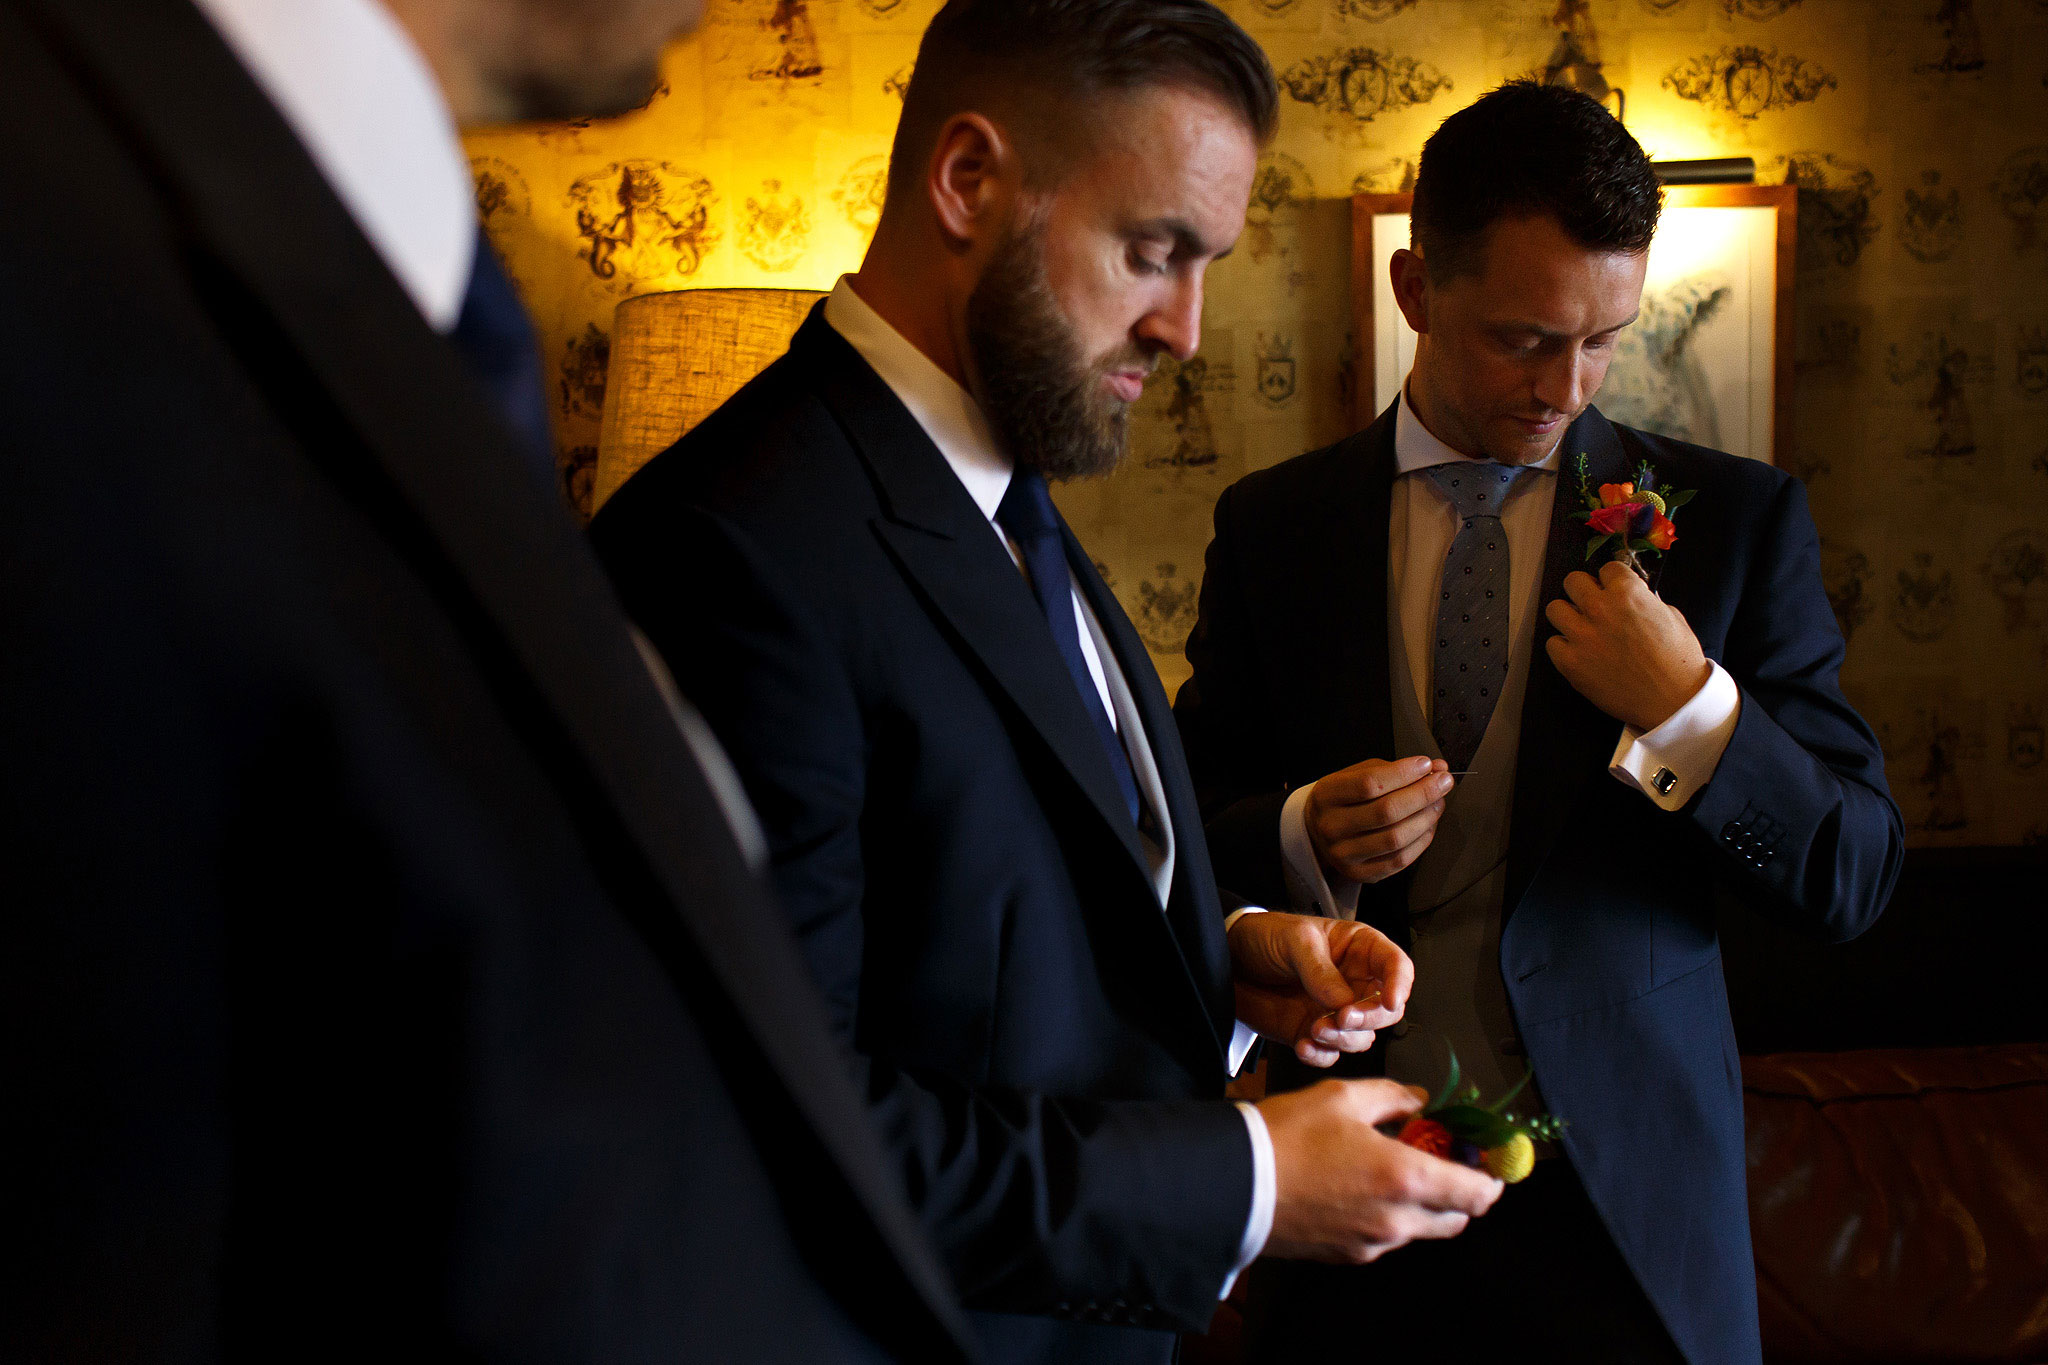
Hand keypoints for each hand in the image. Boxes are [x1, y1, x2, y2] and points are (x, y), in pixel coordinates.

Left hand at [1228, 912, 1413, 1065]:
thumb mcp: (1295, 940)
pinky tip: (1304, 1046)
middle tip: (1342, 1018)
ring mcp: (1335, 1011)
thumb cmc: (1266, 937)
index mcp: (1359, 950)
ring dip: (1343, 1039)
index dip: (1400, 984)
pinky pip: (1330, 1054)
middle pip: (1385, 1010)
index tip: (1390, 1001)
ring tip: (1315, 1028)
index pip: (1396, 965)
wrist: (1229, 960)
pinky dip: (1321, 1055)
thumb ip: (1320, 970)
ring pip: (1361, 1037)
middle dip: (1369, 1018)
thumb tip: (1344, 1002)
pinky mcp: (1313, 1032)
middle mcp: (1354, 983)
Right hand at [1257, 1078, 1502, 1262]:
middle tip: (1437, 1155)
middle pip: (1457, 1217)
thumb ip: (1392, 1097)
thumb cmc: (1287, 1136)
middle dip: (1457, 1189)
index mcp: (1407, 1178)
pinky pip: (1385, 1236)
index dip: (1492, 1176)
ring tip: (1387, 1165)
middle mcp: (1398, 1220)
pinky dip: (1387, 1213)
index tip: (1484, 1155)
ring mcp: (1373, 1243)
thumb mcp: (1341, 1097)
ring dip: (1420, 1201)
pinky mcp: (1347, 1255)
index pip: (1479, 1195)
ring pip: (1420, 1228)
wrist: (1232, 1185)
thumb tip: (1419, 1101)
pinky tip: (1356, 1184)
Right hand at [1305, 756, 1452, 884]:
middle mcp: (1331, 827)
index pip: (1369, 783)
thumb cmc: (1345, 799)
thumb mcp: (1358, 774)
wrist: (1320, 832)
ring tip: (1438, 803)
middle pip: (1386, 811)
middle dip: (1423, 794)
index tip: (1425, 764)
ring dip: (1426, 818)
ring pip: (1396, 838)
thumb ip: (1394, 770)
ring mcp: (1344, 854)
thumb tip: (1436, 769)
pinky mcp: (1360, 873)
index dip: (1403, 773)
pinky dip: (1422, 840)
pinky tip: (1428, 825)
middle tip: (1443, 782)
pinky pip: (1400, 860)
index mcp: (1326, 795)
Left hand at [1544, 561, 1710, 731]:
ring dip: (1568, 616)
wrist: (1673, 700)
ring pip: (1555, 609)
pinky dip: (1564, 647)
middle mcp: (1600, 609)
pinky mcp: (1571, 662)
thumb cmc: (1678, 660)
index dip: (1613, 581)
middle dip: (1585, 590)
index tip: (1614, 590)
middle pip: (1573, 581)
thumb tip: (1629, 596)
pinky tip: (1580, 653)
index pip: (1607, 568)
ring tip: (1582, 628)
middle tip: (1593, 605)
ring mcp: (1582, 636)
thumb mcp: (1670, 615)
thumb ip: (1643, 601)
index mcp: (1627, 592)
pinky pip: (1552, 643)